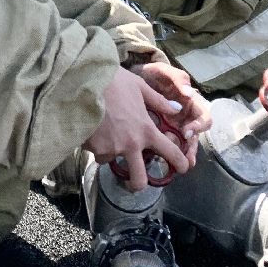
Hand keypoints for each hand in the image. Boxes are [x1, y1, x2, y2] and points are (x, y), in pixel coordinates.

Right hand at [84, 66, 194, 189]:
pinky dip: (96, 144)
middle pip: (138, 180)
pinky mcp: (93, 149)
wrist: (84, 82)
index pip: (169, 152)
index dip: (180, 163)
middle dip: (137, 184)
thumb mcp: (139, 86)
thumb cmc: (114, 82)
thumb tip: (176, 109)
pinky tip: (93, 129)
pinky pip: (96, 151)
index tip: (183, 168)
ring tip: (105, 133)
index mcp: (146, 130)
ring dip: (110, 152)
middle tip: (134, 180)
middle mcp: (131, 145)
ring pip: (111, 160)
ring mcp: (111, 149)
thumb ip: (158, 101)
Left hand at [133, 62, 210, 167]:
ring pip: (181, 146)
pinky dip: (163, 154)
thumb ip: (178, 79)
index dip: (199, 126)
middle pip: (194, 137)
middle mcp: (184, 118)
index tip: (187, 131)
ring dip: (180, 156)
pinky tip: (157, 161)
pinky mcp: (158, 134)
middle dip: (191, 150)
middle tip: (186, 160)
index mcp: (191, 104)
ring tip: (176, 167)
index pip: (203, 117)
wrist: (132, 79)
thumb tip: (189, 93)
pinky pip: (163, 146)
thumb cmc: (153, 74)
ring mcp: (172, 128)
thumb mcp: (165, 71)